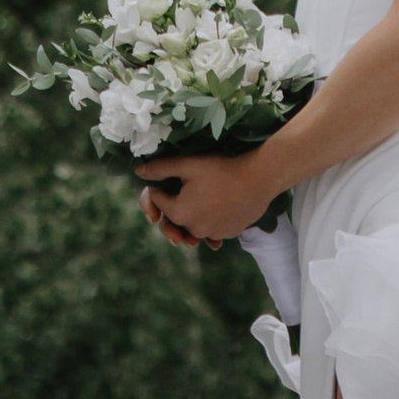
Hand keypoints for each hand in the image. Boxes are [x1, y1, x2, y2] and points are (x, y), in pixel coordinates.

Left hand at [138, 150, 275, 251]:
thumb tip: (138, 172)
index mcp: (180, 212)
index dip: (156, 190)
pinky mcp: (227, 234)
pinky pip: (211, 231)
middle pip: (175, 220)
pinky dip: (208, 223)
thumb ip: (161, 169)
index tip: (160, 180)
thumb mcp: (189, 164)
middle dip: (170, 210)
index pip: (158, 202)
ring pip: (193, 228)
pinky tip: (212, 211)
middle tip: (173, 198)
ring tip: (193, 207)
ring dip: (189, 219)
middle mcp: (194, 228)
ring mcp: (212, 234)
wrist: (260, 178)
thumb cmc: (222, 169)